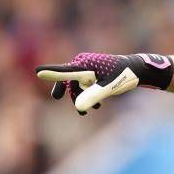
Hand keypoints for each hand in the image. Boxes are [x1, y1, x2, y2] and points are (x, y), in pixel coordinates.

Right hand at [35, 53, 173, 114]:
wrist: (136, 70)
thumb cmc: (123, 77)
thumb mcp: (108, 88)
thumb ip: (93, 97)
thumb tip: (79, 108)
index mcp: (85, 64)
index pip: (64, 71)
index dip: (50, 73)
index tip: (37, 72)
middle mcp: (83, 63)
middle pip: (66, 78)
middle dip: (66, 91)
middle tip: (56, 97)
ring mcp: (87, 66)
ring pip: (75, 83)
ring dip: (79, 97)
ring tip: (88, 111)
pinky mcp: (92, 71)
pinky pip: (83, 83)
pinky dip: (86, 94)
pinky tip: (96, 106)